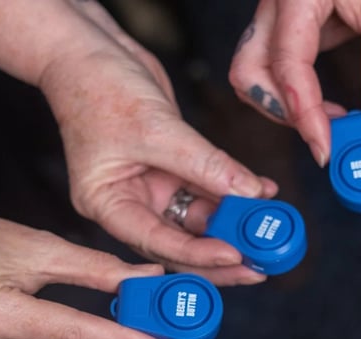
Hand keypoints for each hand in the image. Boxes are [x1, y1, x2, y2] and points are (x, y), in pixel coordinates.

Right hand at [39, 3, 276, 285]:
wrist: (90, 51)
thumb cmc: (99, 86)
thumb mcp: (156, 128)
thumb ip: (204, 164)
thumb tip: (249, 193)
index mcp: (107, 205)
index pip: (156, 242)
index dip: (197, 255)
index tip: (235, 256)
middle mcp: (128, 204)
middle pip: (179, 243)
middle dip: (220, 255)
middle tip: (259, 265)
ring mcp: (151, 188)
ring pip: (198, 219)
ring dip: (234, 224)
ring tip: (270, 231)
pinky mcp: (171, 170)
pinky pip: (208, 189)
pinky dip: (235, 191)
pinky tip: (262, 191)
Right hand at [229, 0, 360, 165]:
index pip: (287, 69)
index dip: (305, 115)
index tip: (326, 148)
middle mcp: (276, 7)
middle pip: (248, 74)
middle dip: (281, 112)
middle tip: (325, 134)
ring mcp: (278, 15)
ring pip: (254, 73)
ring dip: (284, 105)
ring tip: (329, 121)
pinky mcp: (290, 23)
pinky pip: (276, 66)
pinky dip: (295, 92)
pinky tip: (328, 104)